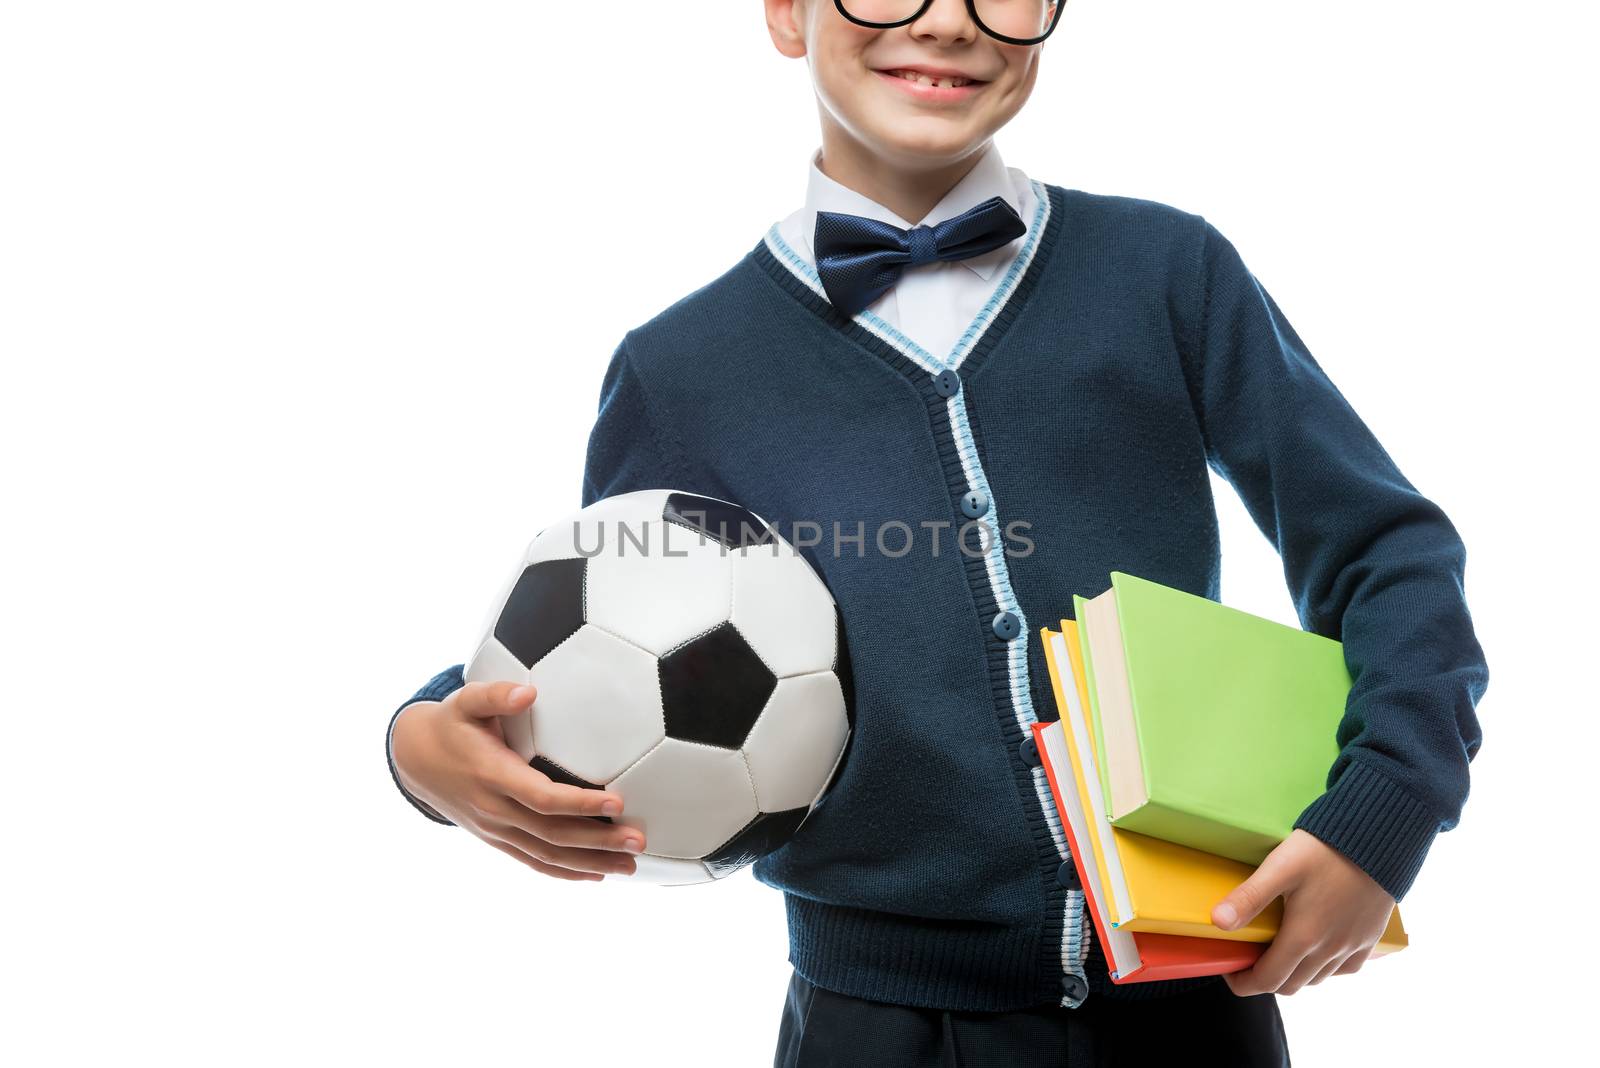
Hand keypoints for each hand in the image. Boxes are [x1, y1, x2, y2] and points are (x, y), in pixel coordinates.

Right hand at [391, 679, 645, 880]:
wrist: (415, 760)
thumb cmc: (451, 725)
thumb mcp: (465, 701)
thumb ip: (495, 694)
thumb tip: (528, 692)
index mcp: (492, 776)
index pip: (542, 798)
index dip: (580, 804)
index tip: (617, 802)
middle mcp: (494, 810)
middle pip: (552, 835)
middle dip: (598, 841)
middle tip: (639, 840)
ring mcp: (495, 830)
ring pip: (546, 856)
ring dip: (590, 863)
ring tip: (630, 865)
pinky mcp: (496, 839)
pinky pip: (532, 862)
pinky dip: (565, 872)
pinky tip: (596, 875)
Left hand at [1211, 828, 1393, 996]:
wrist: (1377, 839)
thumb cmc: (1324, 850)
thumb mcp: (1279, 868)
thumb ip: (1249, 897)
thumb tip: (1218, 922)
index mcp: (1304, 937)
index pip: (1267, 980)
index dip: (1243, 983)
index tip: (1230, 970)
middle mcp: (1329, 950)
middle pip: (1291, 985)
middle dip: (1264, 979)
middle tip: (1248, 959)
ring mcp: (1352, 947)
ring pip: (1317, 979)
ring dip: (1293, 975)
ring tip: (1276, 952)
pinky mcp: (1369, 938)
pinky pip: (1344, 969)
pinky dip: (1324, 969)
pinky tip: (1315, 950)